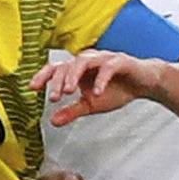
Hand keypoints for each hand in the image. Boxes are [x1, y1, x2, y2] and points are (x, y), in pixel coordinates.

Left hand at [31, 50, 164, 126]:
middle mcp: (89, 60)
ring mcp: (104, 59)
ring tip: (69, 91)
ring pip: (83, 60)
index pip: (57, 68)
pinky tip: (97, 93)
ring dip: (74, 75)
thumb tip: (53, 121)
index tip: (32, 88)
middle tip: (53, 97)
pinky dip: (101, 79)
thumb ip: (72, 110)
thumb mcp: (91, 104)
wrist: (145, 83)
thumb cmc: (119, 89)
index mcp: (79, 69)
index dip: (43, 76)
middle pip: (67, 64)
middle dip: (58, 81)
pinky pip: (108, 67)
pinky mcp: (120, 61)